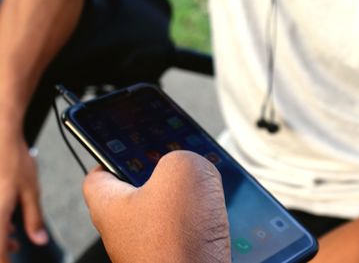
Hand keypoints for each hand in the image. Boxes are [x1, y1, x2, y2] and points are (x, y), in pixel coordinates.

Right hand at [0, 132, 47, 261]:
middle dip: (2, 250)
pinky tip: (7, 222)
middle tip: (15, 248)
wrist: (0, 136)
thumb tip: (39, 240)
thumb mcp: (30, 191)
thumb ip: (34, 219)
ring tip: (13, 238)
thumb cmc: (13, 161)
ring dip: (0, 237)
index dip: (5, 260)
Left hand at [83, 151, 230, 262]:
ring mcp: (152, 245)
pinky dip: (206, 220)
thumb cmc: (178, 242)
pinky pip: (191, 230)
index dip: (116, 152)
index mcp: (110, 204)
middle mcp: (126, 228)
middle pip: (141, 188)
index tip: (132, 144)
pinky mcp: (177, 257)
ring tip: (211, 190)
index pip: (99, 171)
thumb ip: (184, 156)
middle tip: (183, 163)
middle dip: (166, 174)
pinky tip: (222, 215)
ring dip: (192, 198)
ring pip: (170, 209)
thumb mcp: (184, 171)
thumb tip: (193, 167)